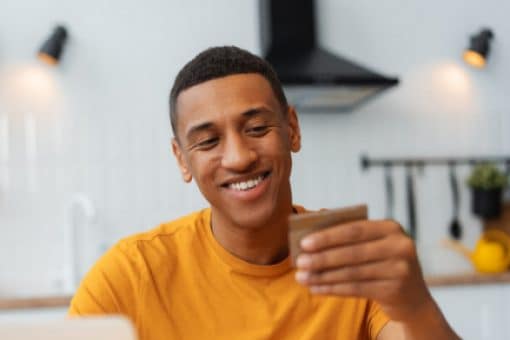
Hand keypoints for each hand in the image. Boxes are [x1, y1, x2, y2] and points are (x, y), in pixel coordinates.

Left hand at [294, 220, 431, 321]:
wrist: (413, 297)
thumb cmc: (382, 263)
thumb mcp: (374, 245)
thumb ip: (350, 239)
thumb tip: (310, 241)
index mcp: (391, 227)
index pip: (354, 230)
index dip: (327, 236)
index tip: (304, 243)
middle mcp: (399, 246)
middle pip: (352, 252)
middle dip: (321, 258)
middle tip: (299, 262)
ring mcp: (400, 269)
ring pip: (351, 273)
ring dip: (323, 276)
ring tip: (302, 277)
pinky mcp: (395, 290)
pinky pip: (356, 289)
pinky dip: (332, 289)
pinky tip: (316, 288)